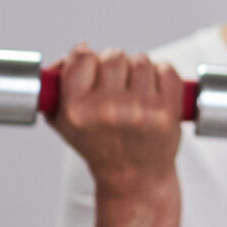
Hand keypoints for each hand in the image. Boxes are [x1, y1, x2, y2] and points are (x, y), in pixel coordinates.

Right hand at [46, 46, 185, 195]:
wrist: (133, 176)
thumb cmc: (98, 144)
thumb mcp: (62, 121)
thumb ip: (58, 83)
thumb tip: (78, 50)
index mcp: (77, 110)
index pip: (82, 57)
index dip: (87, 57)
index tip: (91, 65)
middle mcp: (108, 110)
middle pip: (114, 56)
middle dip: (115, 64)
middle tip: (116, 80)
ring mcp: (141, 111)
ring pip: (141, 61)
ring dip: (138, 69)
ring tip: (135, 87)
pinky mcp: (168, 112)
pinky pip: (167, 70)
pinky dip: (163, 73)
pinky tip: (154, 88)